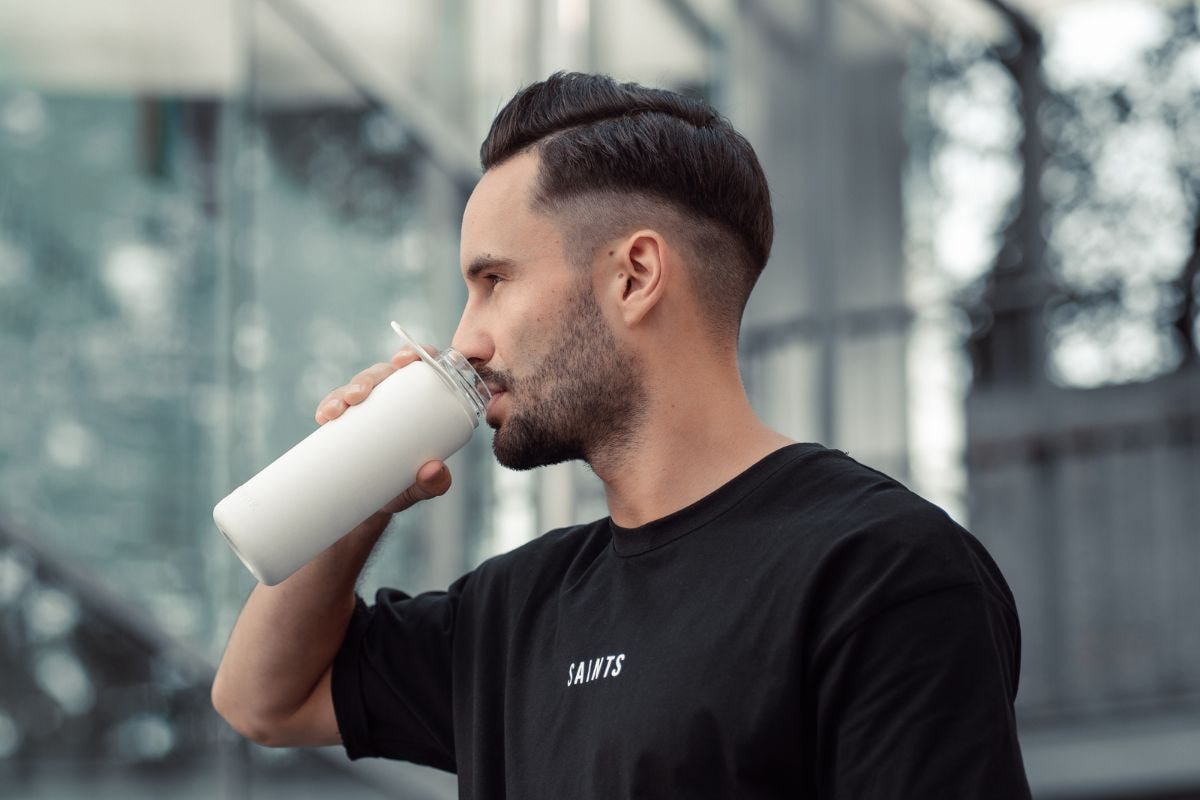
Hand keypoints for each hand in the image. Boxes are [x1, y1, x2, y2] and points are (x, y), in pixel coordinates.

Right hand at [315, 347, 452, 514]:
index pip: (420, 368)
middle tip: (358, 396)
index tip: (403, 360)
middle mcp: (391, 401)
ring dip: (343, 392)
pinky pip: (334, 408)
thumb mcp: (422, 487)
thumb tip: (434, 470)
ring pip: (353, 389)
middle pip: (381, 375)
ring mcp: (365, 411)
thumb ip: (435, 483)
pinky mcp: (343, 424)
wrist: (373, 509)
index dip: (413, 354)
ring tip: (336, 411)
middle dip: (367, 378)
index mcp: (418, 404)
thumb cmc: (405, 487)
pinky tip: (323, 416)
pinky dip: (328, 408)